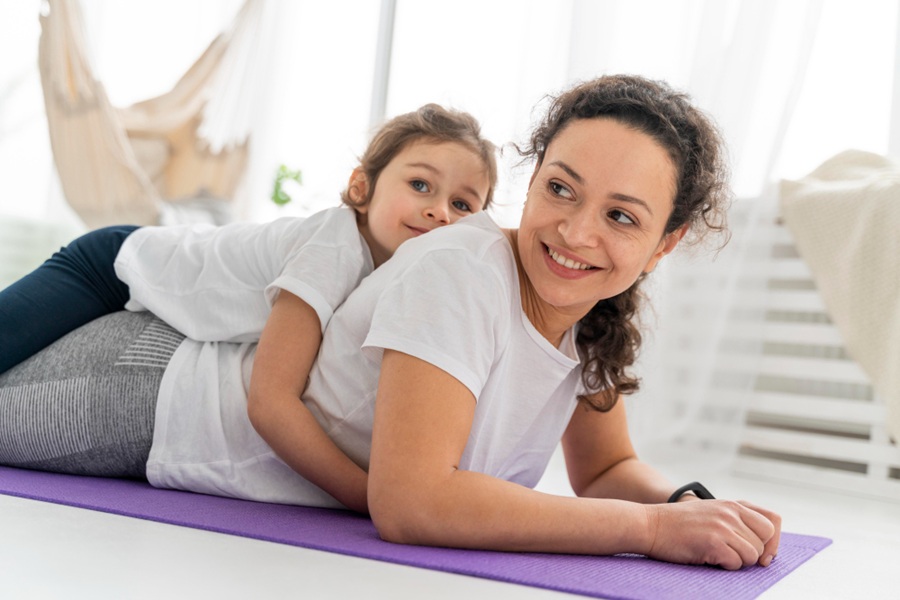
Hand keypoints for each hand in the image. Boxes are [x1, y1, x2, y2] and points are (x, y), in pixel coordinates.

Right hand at [645, 499, 781, 569]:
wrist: (650, 525)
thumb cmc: (679, 524)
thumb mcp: (712, 512)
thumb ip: (736, 520)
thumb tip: (765, 545)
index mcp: (733, 504)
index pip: (773, 521)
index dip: (773, 541)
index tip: (764, 554)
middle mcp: (730, 512)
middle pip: (766, 540)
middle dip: (755, 554)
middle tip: (736, 556)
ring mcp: (722, 525)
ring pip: (752, 555)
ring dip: (737, 561)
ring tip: (716, 554)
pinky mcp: (713, 540)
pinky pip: (736, 563)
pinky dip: (725, 566)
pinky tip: (708, 557)